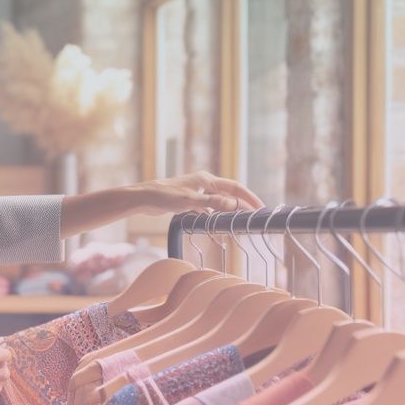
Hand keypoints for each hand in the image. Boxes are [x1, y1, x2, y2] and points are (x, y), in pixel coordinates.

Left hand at [131, 171, 263, 214]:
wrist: (144, 197)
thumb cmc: (165, 196)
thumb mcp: (190, 201)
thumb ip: (213, 202)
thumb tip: (234, 204)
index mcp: (206, 179)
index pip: (235, 187)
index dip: (249, 197)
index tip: (260, 208)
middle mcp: (204, 183)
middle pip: (229, 193)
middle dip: (243, 204)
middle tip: (254, 215)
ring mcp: (196, 191)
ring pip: (218, 201)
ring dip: (229, 210)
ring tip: (240, 221)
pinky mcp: (189, 200)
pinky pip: (207, 208)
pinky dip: (214, 215)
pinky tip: (217, 225)